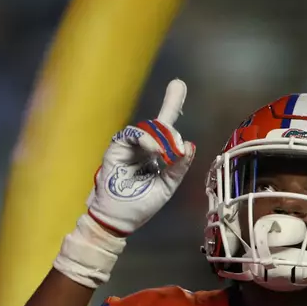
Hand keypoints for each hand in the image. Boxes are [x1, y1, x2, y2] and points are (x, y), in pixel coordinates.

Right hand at [85, 79, 195, 236]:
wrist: (117, 220)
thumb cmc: (140, 206)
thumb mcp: (166, 187)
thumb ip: (178, 167)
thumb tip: (190, 145)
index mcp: (156, 155)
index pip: (166, 128)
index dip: (172, 104)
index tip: (178, 84)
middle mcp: (143, 147)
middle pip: (159, 122)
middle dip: (171, 110)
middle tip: (178, 135)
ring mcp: (129, 147)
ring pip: (148, 128)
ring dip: (161, 137)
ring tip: (167, 152)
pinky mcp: (116, 149)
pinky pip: (131, 135)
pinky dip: (146, 140)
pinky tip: (155, 149)